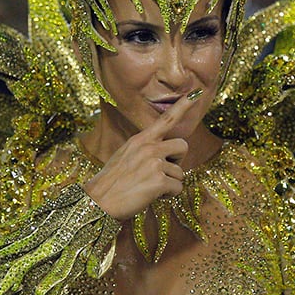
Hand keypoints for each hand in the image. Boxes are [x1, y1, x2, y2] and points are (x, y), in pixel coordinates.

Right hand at [82, 94, 197, 220]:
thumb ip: (144, 150)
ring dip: (169, 183)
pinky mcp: (159, 181)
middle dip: (178, 160)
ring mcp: (154, 163)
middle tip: (163, 172)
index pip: (166, 119)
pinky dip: (167, 195)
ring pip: (180, 173)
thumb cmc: (112, 182)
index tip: (196, 93)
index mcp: (140, 139)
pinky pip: (177, 188)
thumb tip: (164, 155)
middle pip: (182, 146)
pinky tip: (150, 196)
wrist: (99, 201)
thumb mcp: (125, 155)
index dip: (183, 106)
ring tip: (148, 187)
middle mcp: (149, 147)